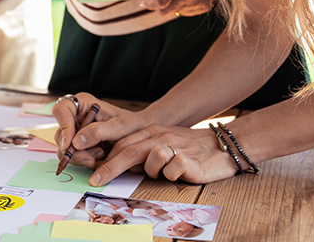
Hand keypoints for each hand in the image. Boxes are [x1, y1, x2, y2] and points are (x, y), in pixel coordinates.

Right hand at [52, 93, 155, 170]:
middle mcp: (75, 117)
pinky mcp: (79, 146)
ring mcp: (75, 132)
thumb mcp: (118, 126)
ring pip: (64, 149)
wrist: (141, 136)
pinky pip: (73, 157)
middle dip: (73, 150)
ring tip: (100, 155)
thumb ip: (97, 132)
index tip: (70, 143)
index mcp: (82, 104)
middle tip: (90, 159)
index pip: (61, 110)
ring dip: (80, 157)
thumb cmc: (131, 125)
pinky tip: (99, 158)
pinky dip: (84, 161)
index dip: (63, 126)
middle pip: (60, 134)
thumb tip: (75, 142)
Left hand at [89, 124, 237, 186]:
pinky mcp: (189, 158)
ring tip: (161, 173)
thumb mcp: (161, 145)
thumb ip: (141, 153)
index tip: (91, 170)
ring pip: (148, 156)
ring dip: (149, 170)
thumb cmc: (188, 150)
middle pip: (128, 150)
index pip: (121, 143)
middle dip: (109, 167)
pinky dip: (170, 174)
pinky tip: (178, 173)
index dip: (105, 157)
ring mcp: (174, 145)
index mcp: (150, 131)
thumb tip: (117, 166)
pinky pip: (171, 168)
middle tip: (95, 181)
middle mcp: (160, 135)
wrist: (221, 147)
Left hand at [140, 0, 212, 16]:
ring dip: (171, 5)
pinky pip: (186, 13)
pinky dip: (181, 7)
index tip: (143, 3)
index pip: (160, 0)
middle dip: (157, 6)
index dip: (149, 3)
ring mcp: (201, 0)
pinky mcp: (206, 5)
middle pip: (167, 11)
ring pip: (175, 12)